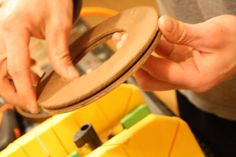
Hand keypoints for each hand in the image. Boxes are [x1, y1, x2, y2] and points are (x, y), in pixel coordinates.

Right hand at [0, 0, 78, 112]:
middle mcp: (0, 32)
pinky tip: (31, 69)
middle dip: (13, 92)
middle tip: (32, 101)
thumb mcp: (60, 24)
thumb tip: (70, 77)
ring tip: (35, 82)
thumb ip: (61, 53)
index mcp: (14, 28)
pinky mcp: (3, 35)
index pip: (17, 68)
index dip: (25, 91)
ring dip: (13, 82)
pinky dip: (13, 70)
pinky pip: (2, 59)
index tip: (35, 106)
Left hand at [113, 15, 235, 91]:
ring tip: (130, 40)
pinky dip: (155, 50)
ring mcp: (185, 72)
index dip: (143, 60)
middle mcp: (187, 80)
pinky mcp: (185, 64)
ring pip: (157, 70)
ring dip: (144, 56)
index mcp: (195, 78)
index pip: (160, 73)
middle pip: (153, 80)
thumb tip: (161, 24)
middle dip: (137, 65)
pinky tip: (148, 38)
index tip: (130, 46)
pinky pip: (165, 59)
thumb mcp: (211, 34)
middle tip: (124, 48)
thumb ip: (183, 32)